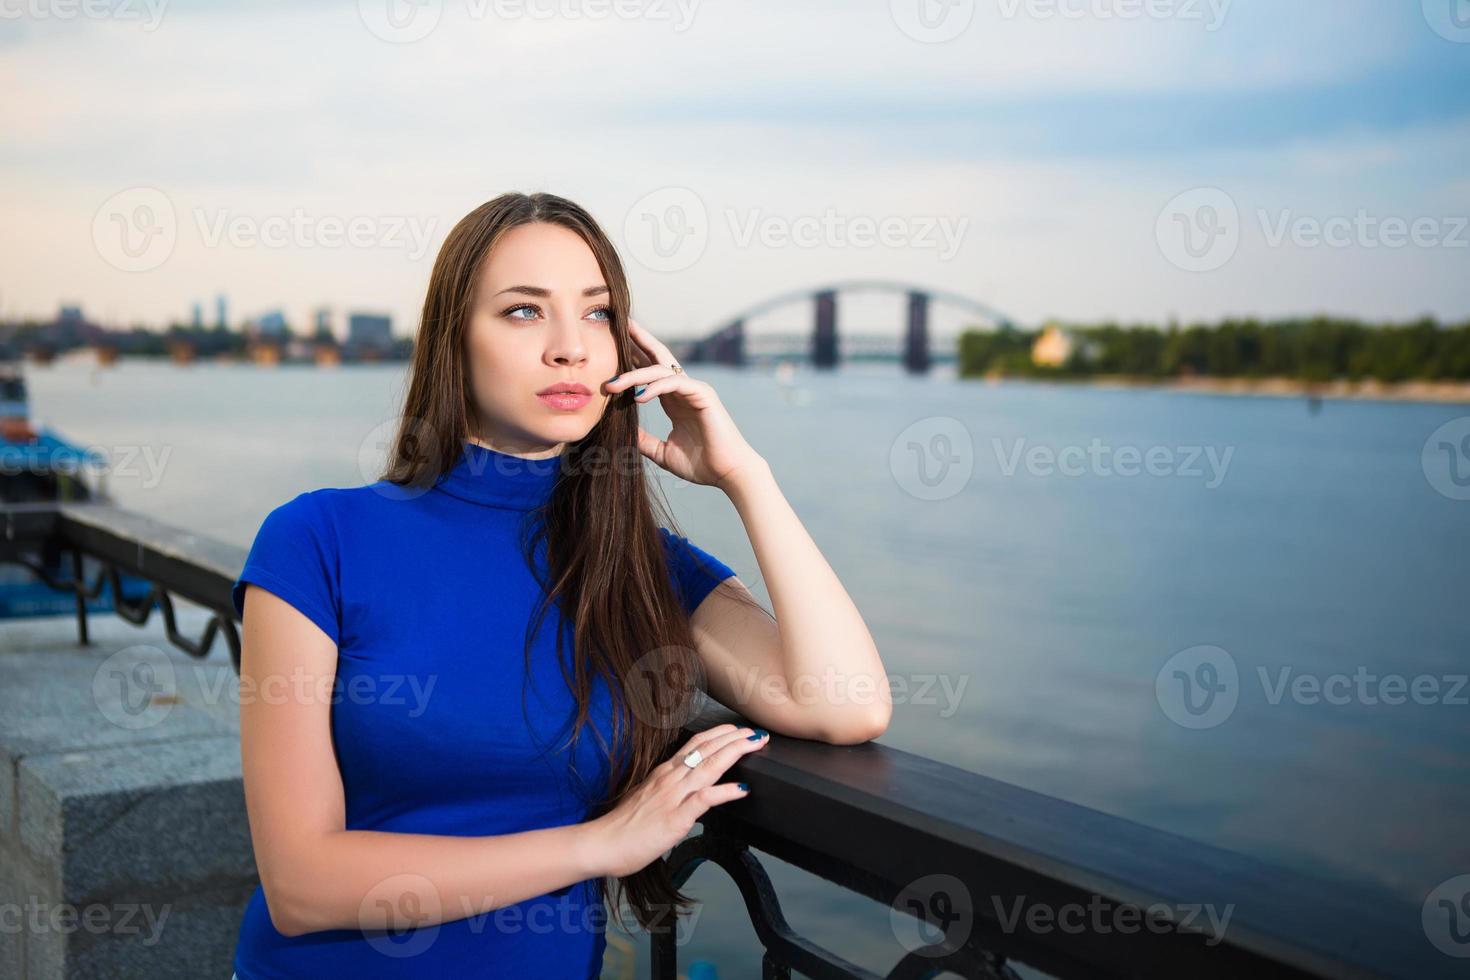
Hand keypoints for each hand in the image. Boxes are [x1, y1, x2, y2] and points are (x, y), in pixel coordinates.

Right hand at [580, 724, 768, 878]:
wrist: (602, 843)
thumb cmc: (622, 827)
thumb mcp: (647, 800)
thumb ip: (667, 793)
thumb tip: (684, 795)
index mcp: (663, 774)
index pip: (695, 745)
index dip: (719, 734)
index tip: (737, 730)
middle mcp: (670, 779)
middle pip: (706, 749)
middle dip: (733, 738)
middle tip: (755, 732)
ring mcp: (673, 796)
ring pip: (709, 766)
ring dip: (735, 752)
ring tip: (754, 745)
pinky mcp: (676, 817)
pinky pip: (705, 800)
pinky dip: (726, 792)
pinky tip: (743, 789)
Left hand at [603, 319, 766, 489]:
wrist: (728, 473)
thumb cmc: (701, 464)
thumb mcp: (663, 452)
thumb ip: (644, 440)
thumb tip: (622, 432)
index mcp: (674, 400)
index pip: (650, 372)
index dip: (633, 358)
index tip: (612, 348)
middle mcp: (683, 390)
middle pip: (658, 356)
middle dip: (639, 340)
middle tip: (620, 323)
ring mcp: (694, 390)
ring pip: (660, 371)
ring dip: (634, 376)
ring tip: (612, 385)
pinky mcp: (703, 395)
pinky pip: (675, 383)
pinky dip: (655, 388)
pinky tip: (639, 397)